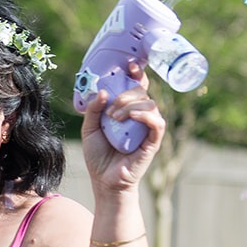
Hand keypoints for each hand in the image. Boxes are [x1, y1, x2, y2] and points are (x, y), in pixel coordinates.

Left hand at [80, 61, 164, 193]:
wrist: (104, 180)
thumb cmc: (98, 155)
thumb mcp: (89, 128)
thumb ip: (93, 109)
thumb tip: (103, 92)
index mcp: (126, 110)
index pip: (137, 86)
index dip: (136, 73)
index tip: (129, 65)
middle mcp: (139, 117)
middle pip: (143, 92)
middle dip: (126, 93)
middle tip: (110, 108)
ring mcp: (148, 128)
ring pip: (150, 104)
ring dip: (131, 105)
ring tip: (115, 118)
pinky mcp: (153, 141)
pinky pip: (158, 123)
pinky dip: (145, 116)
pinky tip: (131, 117)